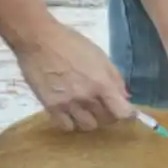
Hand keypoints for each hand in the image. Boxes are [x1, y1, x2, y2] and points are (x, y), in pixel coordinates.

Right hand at [13, 18, 136, 131]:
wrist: (39, 41)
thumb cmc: (72, 44)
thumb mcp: (100, 55)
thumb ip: (115, 77)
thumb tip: (125, 96)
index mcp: (101, 83)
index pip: (122, 112)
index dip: (128, 114)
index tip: (127, 112)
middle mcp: (86, 97)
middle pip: (106, 120)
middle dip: (110, 113)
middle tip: (105, 104)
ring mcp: (68, 104)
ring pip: (88, 126)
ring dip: (91, 119)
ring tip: (87, 108)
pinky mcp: (50, 108)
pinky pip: (67, 126)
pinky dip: (72, 122)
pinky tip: (71, 112)